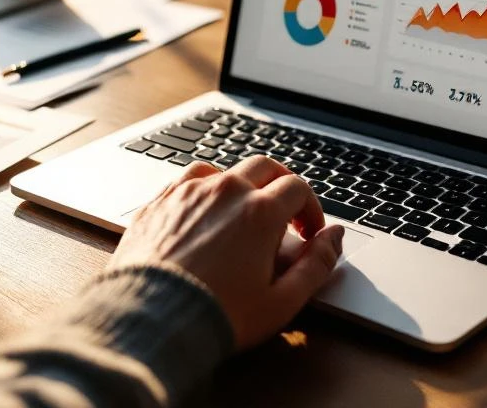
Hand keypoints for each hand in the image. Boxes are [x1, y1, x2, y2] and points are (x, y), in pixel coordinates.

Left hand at [108, 156, 344, 348]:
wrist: (152, 319)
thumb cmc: (218, 316)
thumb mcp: (282, 301)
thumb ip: (316, 265)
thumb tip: (334, 237)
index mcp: (260, 212)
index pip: (298, 188)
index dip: (311, 208)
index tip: (308, 232)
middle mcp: (226, 190)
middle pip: (265, 167)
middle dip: (281, 185)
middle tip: (285, 212)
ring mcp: (189, 191)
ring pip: (225, 170)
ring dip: (241, 185)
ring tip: (242, 215)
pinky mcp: (160, 200)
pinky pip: (189, 180)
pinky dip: (204, 190)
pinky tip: (205, 212)